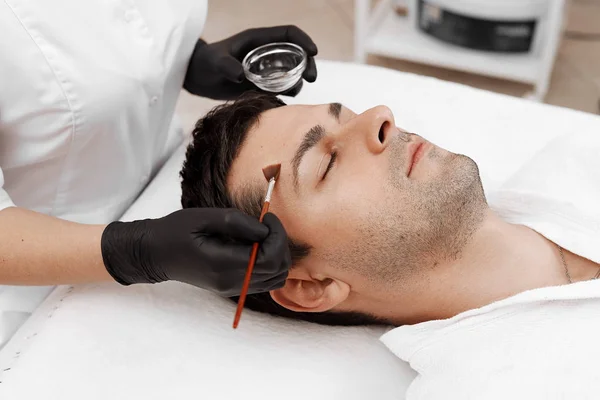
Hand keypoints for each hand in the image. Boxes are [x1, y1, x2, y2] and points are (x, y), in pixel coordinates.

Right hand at [101, 208, 290, 296]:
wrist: (155, 255)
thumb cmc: (175, 231)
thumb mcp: (202, 218)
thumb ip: (235, 222)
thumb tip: (264, 231)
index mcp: (222, 264)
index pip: (269, 259)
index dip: (277, 236)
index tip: (267, 218)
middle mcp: (230, 282)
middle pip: (277, 270)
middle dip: (281, 244)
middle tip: (267, 224)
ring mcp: (232, 288)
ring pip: (276, 279)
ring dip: (278, 255)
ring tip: (262, 235)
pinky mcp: (233, 288)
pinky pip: (265, 281)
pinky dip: (270, 263)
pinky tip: (256, 246)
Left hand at [183, 25, 317, 99]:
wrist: (197, 77)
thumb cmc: (205, 63)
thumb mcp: (215, 62)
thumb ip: (226, 66)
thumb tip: (242, 76)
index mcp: (258, 40)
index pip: (288, 34)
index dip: (304, 40)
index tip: (313, 52)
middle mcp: (266, 53)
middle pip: (296, 54)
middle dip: (308, 63)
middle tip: (311, 79)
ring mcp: (265, 69)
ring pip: (292, 72)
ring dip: (299, 80)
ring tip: (295, 91)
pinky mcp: (262, 84)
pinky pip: (281, 87)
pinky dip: (288, 92)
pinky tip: (286, 99)